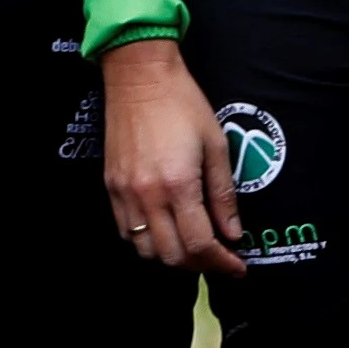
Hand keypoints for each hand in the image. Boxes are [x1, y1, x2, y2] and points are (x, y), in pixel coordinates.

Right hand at [102, 39, 246, 275]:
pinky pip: (126, 232)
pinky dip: (148, 243)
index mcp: (179, 185)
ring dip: (172, 257)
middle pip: (172, 255)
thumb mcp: (216, 146)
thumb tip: (233, 233)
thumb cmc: (183, 105)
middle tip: (220, 260)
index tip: (237, 268)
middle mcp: (147, 196)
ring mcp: (125, 194)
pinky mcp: (111, 187)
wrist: (139, 79)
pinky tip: (167, 232)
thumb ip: (224, 195)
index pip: (200, 243)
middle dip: (200, 265)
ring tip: (195, 248)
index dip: (222, 263)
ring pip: (145, 250)